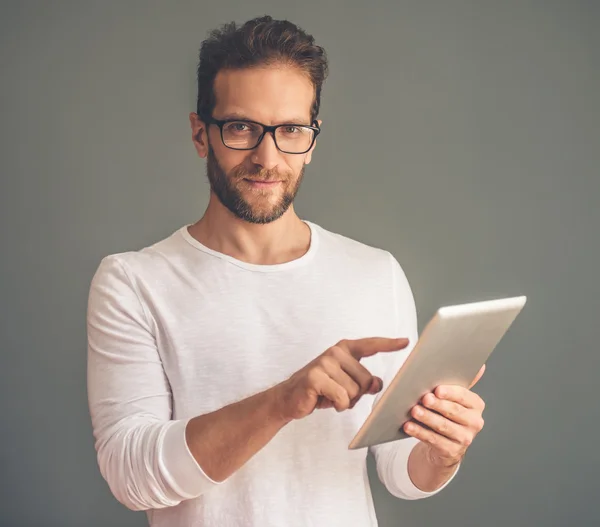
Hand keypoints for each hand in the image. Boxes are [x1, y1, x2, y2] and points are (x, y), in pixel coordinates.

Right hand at [277, 337, 409, 420]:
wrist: (290, 397)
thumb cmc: (321, 389)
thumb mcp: (345, 383)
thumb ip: (363, 380)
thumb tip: (377, 384)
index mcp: (344, 349)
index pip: (370, 345)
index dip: (389, 344)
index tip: (406, 342)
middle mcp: (335, 352)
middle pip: (366, 380)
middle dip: (357, 394)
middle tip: (338, 393)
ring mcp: (325, 363)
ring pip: (355, 392)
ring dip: (345, 402)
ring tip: (330, 396)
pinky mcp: (316, 377)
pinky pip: (342, 399)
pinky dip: (338, 406)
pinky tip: (324, 400)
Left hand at [404, 364, 486, 466]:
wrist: (444, 443)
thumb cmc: (447, 413)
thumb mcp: (453, 397)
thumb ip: (460, 381)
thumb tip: (480, 366)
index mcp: (476, 405)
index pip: (464, 397)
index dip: (451, 393)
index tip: (437, 389)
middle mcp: (474, 423)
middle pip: (454, 412)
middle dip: (438, 405)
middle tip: (424, 398)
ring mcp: (465, 439)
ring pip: (443, 426)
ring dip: (427, 418)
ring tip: (414, 411)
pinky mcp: (452, 452)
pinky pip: (434, 440)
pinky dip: (420, 432)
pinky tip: (409, 426)